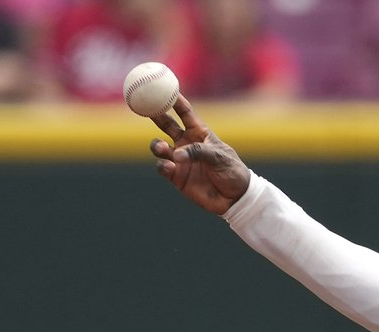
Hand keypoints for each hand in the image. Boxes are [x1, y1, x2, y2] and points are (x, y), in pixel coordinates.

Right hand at [149, 95, 250, 214]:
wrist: (235, 198)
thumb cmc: (233, 172)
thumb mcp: (220, 158)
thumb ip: (199, 152)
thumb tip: (176, 154)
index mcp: (199, 133)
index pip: (184, 112)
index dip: (174, 99)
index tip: (162, 86)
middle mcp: (186, 143)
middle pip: (165, 124)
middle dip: (154, 114)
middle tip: (144, 107)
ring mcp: (179, 159)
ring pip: (159, 147)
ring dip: (157, 145)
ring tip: (162, 148)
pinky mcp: (176, 176)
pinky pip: (162, 167)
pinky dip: (162, 165)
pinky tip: (169, 166)